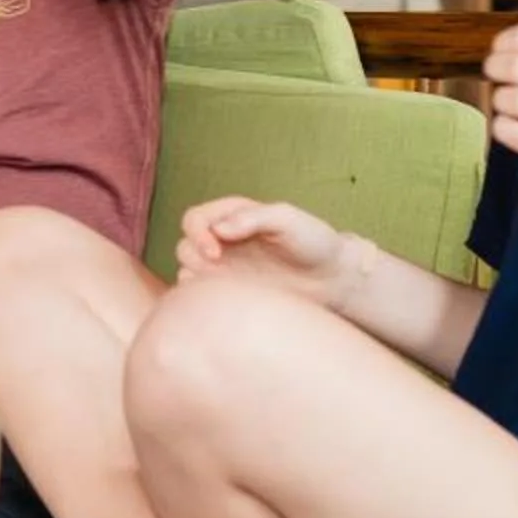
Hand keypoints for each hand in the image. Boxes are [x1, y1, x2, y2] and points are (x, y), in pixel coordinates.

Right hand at [175, 197, 364, 308]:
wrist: (333, 279)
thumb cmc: (315, 242)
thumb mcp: (288, 219)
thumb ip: (254, 217)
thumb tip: (220, 229)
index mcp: (233, 215)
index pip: (194, 219)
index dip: (197, 234)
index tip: (215, 251)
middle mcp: (223, 240)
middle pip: (184, 245)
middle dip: (193, 257)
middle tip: (217, 269)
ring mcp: (226, 267)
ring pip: (188, 270)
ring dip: (195, 278)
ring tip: (221, 287)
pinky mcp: (232, 292)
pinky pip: (202, 295)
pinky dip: (203, 298)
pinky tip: (225, 301)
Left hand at [483, 22, 517, 207]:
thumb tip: (500, 45)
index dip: (503, 42)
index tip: (500, 51)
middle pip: (516, 66)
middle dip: (494, 67)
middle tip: (495, 75)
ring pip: (511, 99)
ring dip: (499, 99)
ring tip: (510, 104)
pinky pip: (512, 132)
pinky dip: (502, 126)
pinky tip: (514, 126)